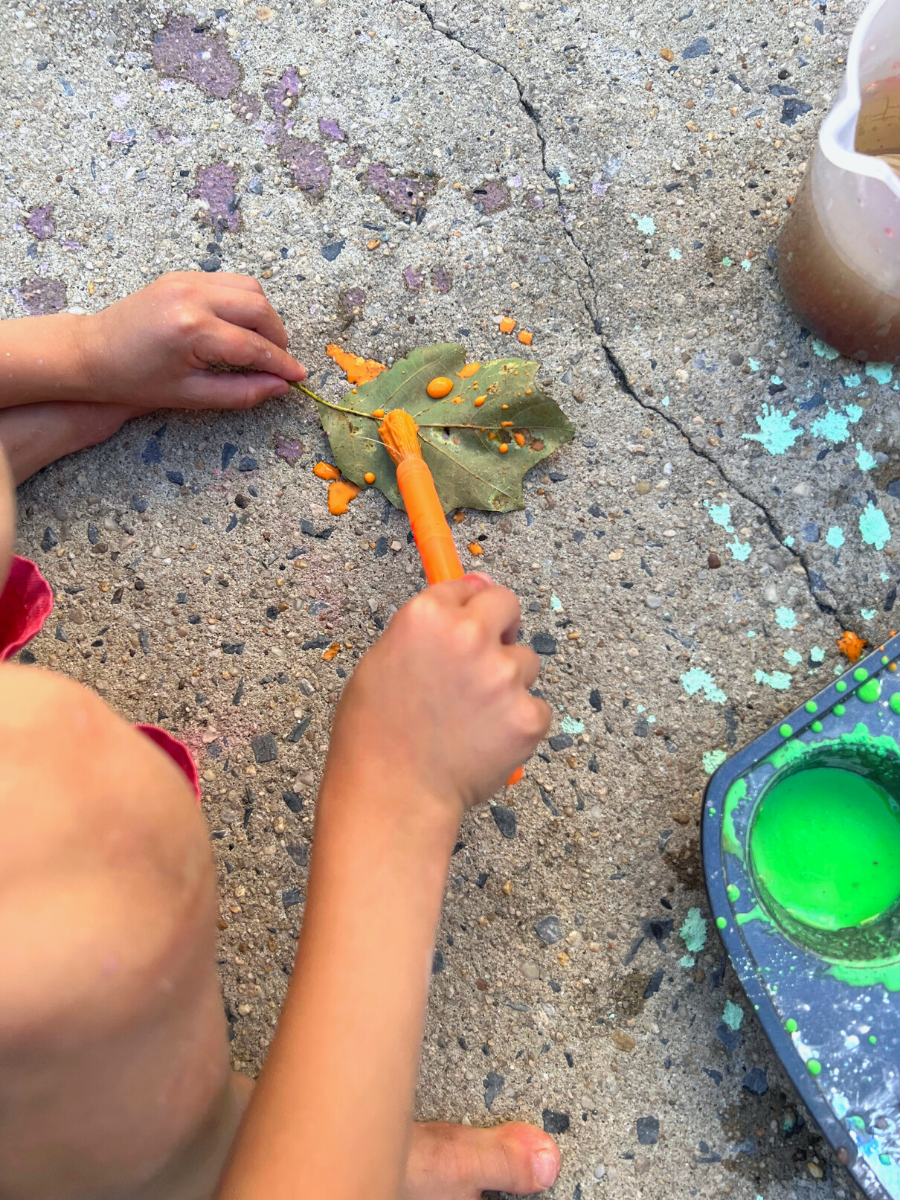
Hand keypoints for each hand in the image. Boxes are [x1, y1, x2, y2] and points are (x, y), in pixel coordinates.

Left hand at [79, 271, 305, 408]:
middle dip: (278, 337)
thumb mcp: (190, 395)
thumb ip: (241, 392)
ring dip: (264, 316)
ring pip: (249, 288)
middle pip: (259, 309)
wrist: (92, 353)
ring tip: (262, 343)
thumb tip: (279, 386)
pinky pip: (228, 282)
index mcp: (191, 331)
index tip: (298, 376)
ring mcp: (186, 280)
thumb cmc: (135, 379)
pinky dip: (243, 302)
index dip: (280, 364)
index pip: (253, 347)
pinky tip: (240, 326)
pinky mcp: (182, 275)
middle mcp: (192, 297)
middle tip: (281, 362)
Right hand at [324, 574, 549, 815]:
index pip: (468, 588)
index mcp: (426, 616)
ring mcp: (502, 675)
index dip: (467, 611)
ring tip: (473, 716)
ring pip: (526, 662)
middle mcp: (468, 635)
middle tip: (479, 665)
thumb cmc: (375, 733)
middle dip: (500, 629)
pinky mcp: (528, 715)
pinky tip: (486, 740)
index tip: (465, 629)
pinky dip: (519, 723)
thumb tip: (475, 587)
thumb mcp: (383, 660)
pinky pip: (537, 707)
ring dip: (509, 681)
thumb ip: (429, 623)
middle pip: (508, 606)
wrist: (393, 793)